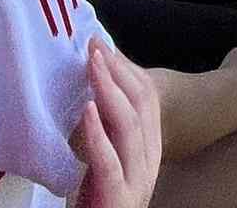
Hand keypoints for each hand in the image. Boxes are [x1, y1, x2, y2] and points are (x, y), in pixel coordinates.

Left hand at [71, 44, 161, 207]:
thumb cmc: (97, 200)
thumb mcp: (103, 156)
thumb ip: (103, 127)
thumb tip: (91, 85)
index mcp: (147, 149)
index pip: (147, 99)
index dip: (125, 69)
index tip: (101, 44)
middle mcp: (149, 162)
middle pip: (143, 107)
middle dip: (119, 72)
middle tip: (95, 46)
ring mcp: (138, 183)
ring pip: (131, 128)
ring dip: (110, 91)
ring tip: (93, 66)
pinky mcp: (120, 200)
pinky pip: (110, 164)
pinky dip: (98, 134)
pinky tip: (87, 110)